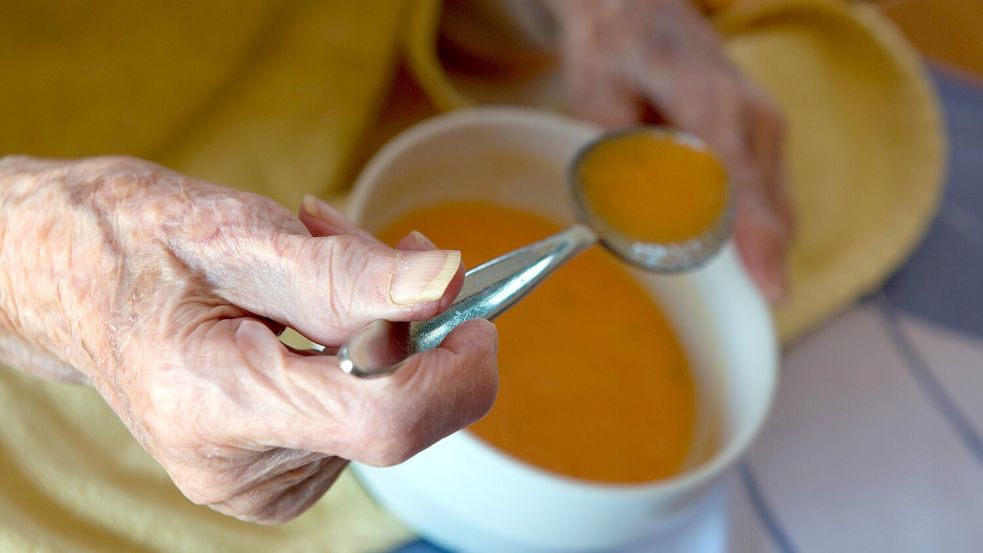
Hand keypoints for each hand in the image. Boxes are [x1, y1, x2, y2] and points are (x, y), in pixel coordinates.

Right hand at [0, 156, 497, 522]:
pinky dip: (359, 357)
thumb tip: (448, 281)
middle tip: (379, 246)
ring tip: (320, 261)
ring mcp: (256, 483)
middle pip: (392, 416)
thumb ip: (350, 272)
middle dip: (409, 327)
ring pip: (380, 412)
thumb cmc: (139, 244)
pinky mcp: (275, 476)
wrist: (75, 281)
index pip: (383, 417)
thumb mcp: (242, 234)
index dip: (452, 366)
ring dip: (381, 330)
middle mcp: (238, 467)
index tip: (474, 307)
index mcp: (217, 404)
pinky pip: (357, 417)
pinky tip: (314, 311)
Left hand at [546, 0, 792, 300]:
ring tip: (749, 304)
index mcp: (708, 98)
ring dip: (763, 252)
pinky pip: (768, 195)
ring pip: (776, 204)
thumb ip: (615, 159)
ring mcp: (765, 123)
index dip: (754, 237)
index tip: (771, 290)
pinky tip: (742, 264)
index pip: (738, 179)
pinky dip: (756, 231)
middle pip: (768, 203)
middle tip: (755, 323)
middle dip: (765, 262)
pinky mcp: (764, 137)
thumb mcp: (595, 101)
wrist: (638, 12)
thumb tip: (619, 224)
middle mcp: (752, 112)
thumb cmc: (613, 54)